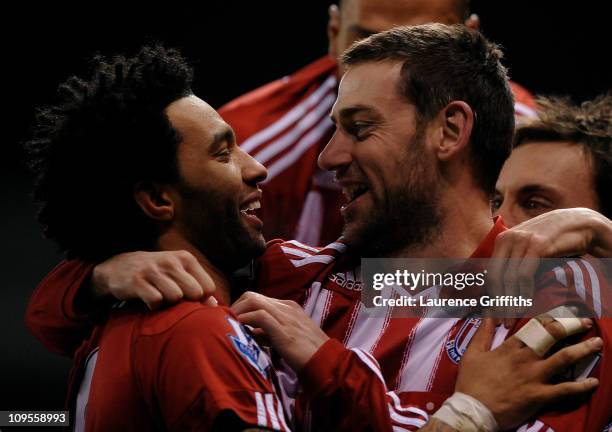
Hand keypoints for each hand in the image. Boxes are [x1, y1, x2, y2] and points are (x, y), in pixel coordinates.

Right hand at [92, 250, 213, 308]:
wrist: (118, 267)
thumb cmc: (157, 274)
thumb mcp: (179, 273)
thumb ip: (199, 287)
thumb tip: (215, 307)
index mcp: (185, 258)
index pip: (208, 288)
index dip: (201, 299)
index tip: (190, 300)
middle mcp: (171, 262)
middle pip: (194, 293)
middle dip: (187, 302)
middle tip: (175, 300)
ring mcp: (153, 270)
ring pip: (175, 297)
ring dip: (169, 304)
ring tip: (161, 298)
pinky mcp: (137, 281)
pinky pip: (156, 301)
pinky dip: (154, 306)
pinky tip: (149, 301)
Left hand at [231, 292, 329, 370]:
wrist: (326, 361)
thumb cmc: (308, 353)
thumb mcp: (287, 338)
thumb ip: (270, 333)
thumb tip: (252, 332)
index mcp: (288, 307)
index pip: (258, 299)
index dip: (241, 308)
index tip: (231, 320)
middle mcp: (286, 307)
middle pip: (252, 296)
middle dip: (235, 307)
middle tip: (225, 321)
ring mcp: (285, 315)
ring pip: (253, 301)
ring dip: (237, 311)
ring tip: (227, 324)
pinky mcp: (283, 328)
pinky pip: (258, 315)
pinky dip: (245, 319)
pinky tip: (237, 328)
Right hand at [456, 317, 600, 429]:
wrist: (473, 410)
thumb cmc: (471, 383)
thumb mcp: (472, 354)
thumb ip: (483, 334)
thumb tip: (489, 315)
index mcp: (510, 348)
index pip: (533, 327)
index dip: (550, 319)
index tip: (563, 314)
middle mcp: (525, 359)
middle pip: (552, 337)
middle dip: (571, 327)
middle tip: (586, 323)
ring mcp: (534, 377)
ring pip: (563, 359)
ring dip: (582, 350)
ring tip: (597, 343)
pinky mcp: (539, 396)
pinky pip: (565, 390)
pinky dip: (581, 386)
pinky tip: (594, 382)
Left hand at [489, 208, 611, 326]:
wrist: (579, 223)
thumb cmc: (554, 241)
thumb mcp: (528, 248)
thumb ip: (515, 262)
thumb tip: (502, 291)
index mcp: (501, 240)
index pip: (490, 272)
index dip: (490, 295)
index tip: (492, 314)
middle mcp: (507, 239)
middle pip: (495, 276)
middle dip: (497, 302)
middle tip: (502, 322)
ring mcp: (521, 240)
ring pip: (508, 277)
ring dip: (510, 301)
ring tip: (513, 317)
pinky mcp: (537, 245)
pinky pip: (524, 274)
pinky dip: (524, 291)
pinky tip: (526, 303)